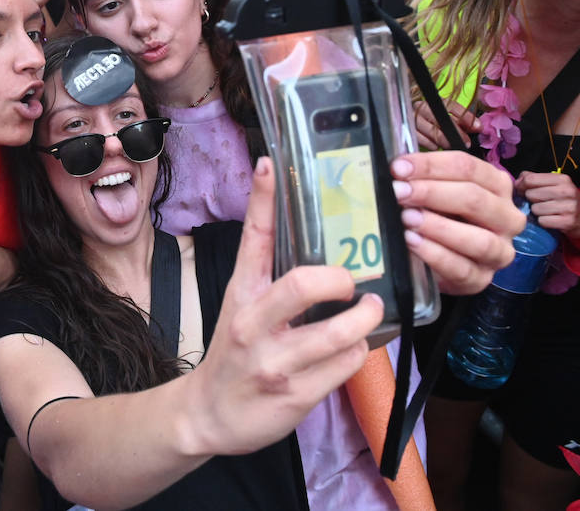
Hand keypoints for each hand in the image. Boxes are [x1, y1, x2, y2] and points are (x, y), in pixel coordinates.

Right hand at [183, 157, 380, 456]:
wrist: (209, 415)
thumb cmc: (235, 353)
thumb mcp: (241, 306)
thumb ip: (268, 272)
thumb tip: (301, 226)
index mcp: (241, 294)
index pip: (252, 239)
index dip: (262, 199)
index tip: (271, 165)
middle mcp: (253, 325)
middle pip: (302, 285)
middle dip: (341, 279)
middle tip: (354, 282)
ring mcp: (275, 362)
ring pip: (338, 333)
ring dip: (365, 320)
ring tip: (370, 311)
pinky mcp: (296, 395)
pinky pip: (345, 365)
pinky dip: (359, 352)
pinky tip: (352, 348)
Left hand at [391, 151, 525, 294]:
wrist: (441, 258)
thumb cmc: (440, 215)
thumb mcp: (436, 192)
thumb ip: (423, 179)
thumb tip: (397, 168)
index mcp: (497, 186)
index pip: (469, 168)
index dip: (431, 165)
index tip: (399, 167)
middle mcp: (507, 217)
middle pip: (475, 199)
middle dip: (432, 193)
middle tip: (399, 192)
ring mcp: (499, 251)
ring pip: (478, 239)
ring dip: (438, 227)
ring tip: (407, 218)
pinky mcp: (482, 279)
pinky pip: (462, 269)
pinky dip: (435, 254)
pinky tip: (412, 242)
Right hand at [412, 98, 478, 150]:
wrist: (415, 129)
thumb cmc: (436, 126)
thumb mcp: (451, 121)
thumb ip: (464, 122)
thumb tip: (478, 127)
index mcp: (435, 101)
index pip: (450, 105)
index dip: (464, 116)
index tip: (477, 127)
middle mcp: (421, 106)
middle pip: (438, 115)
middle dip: (454, 130)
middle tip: (466, 142)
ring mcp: (411, 117)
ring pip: (427, 126)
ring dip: (442, 137)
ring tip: (451, 145)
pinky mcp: (406, 129)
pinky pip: (416, 135)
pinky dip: (427, 142)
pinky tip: (435, 147)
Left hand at [517, 171, 579, 238]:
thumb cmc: (564, 199)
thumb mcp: (554, 185)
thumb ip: (534, 179)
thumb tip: (517, 182)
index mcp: (562, 179)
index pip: (530, 179)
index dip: (522, 186)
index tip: (523, 190)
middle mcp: (567, 191)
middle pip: (531, 194)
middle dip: (531, 200)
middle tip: (539, 202)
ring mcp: (569, 207)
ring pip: (536, 208)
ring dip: (537, 212)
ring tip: (546, 211)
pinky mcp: (568, 221)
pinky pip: (542, 221)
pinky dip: (543, 222)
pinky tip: (551, 219)